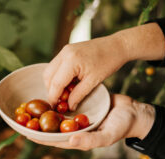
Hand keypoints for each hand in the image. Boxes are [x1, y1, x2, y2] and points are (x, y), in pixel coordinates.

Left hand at [27, 94, 154, 150]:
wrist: (133, 111)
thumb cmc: (122, 126)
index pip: (52, 140)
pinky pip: (65, 104)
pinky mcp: (81, 107)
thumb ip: (89, 140)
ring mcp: (77, 118)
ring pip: (57, 115)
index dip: (38, 136)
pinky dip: (57, 100)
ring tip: (32, 102)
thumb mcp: (107, 135)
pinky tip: (50, 92)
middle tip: (23, 113)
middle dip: (37, 122)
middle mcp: (74, 130)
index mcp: (77, 139)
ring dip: (45, 110)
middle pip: (51, 128)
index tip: (23, 130)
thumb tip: (69, 141)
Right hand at [44, 23, 164, 109]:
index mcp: (71, 61)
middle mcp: (64, 53)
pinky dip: (59, 76)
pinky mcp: (67, 50)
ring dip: (54, 83)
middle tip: (60, 101)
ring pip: (50, 70)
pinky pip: (56, 65)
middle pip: (48, 76)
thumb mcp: (93, 82)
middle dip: (51, 90)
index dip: (53, 97)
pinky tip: (69, 83)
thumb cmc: (108, 62)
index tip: (54, 108)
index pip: (55, 83)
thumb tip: (69, 106)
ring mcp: (65, 50)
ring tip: (67, 92)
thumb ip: (78, 95)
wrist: (117, 45)